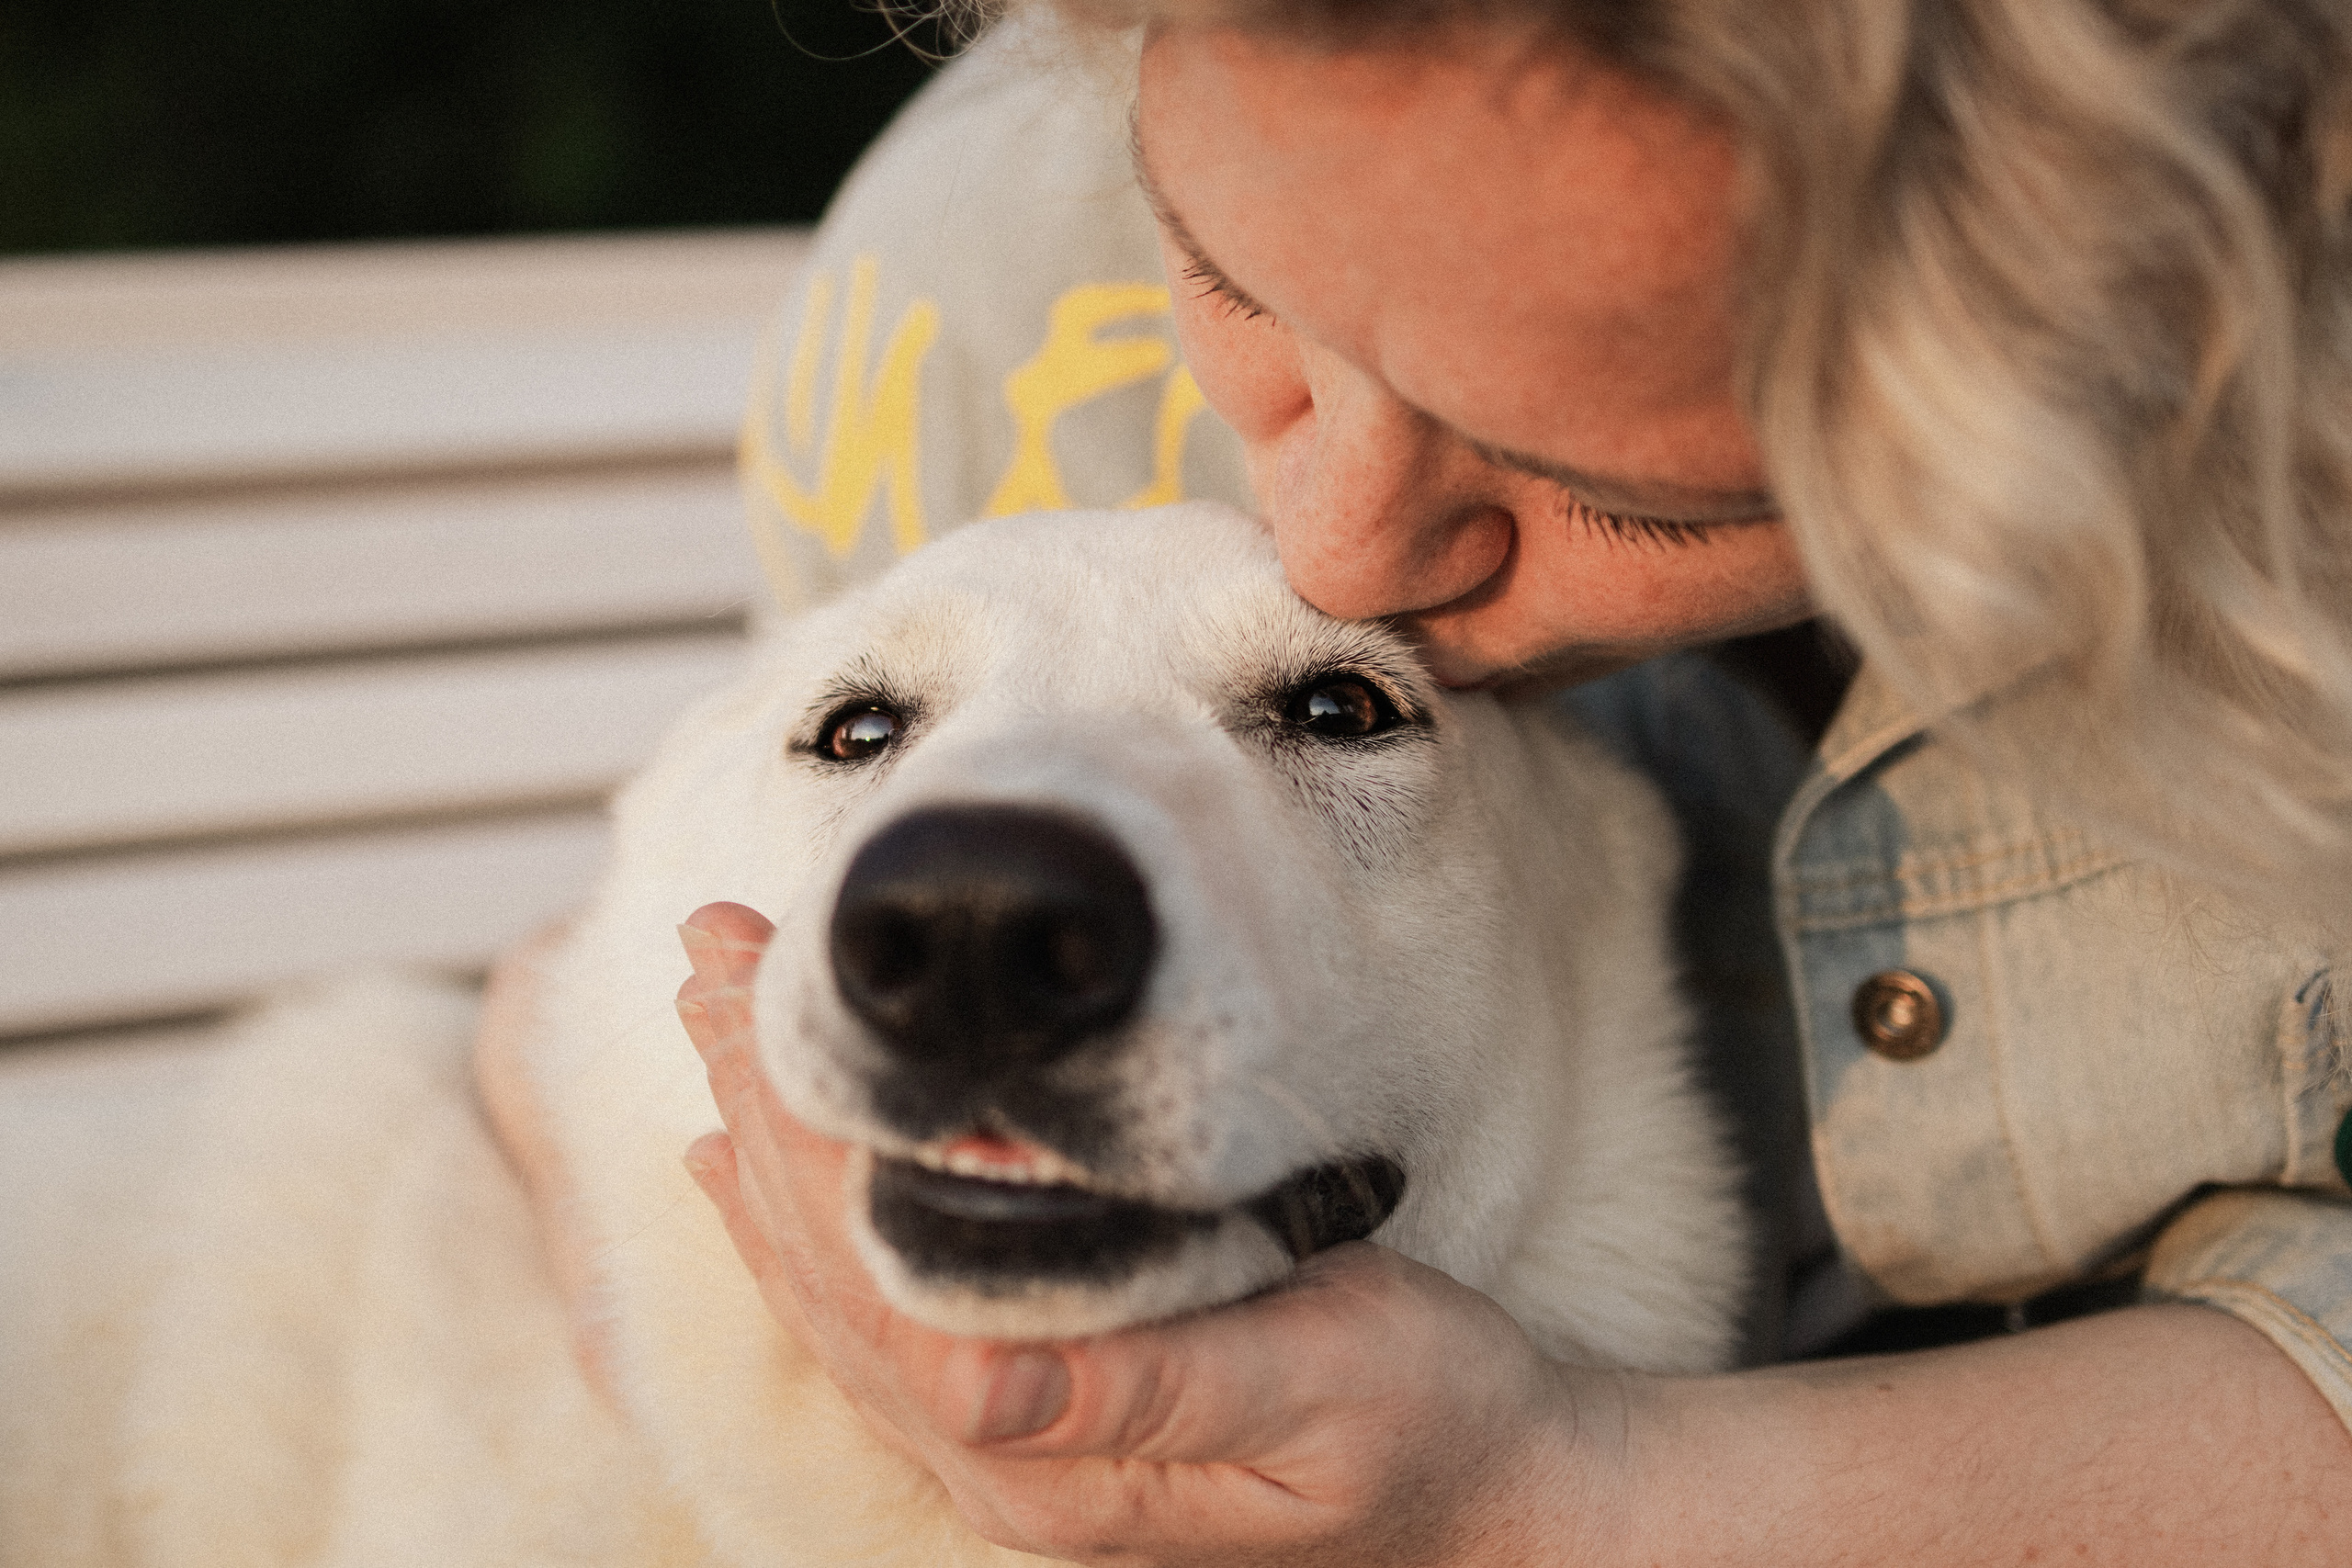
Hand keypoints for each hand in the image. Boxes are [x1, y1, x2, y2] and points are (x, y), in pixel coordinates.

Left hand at [674, 901, 1617, 1567]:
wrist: (1492, 1502)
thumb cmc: (1429, 1432)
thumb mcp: (1324, 1397)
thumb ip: (1155, 1394)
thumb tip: (978, 1390)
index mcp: (1052, 1462)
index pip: (871, 1283)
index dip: (798, 1136)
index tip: (748, 996)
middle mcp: (1002, 1462)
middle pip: (828, 1272)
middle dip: (759, 1106)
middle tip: (709, 957)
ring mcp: (1010, 1444)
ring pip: (840, 1284)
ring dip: (771, 1145)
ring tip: (718, 1022)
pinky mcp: (1039, 1412)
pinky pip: (886, 1307)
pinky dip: (815, 1218)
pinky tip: (770, 1166)